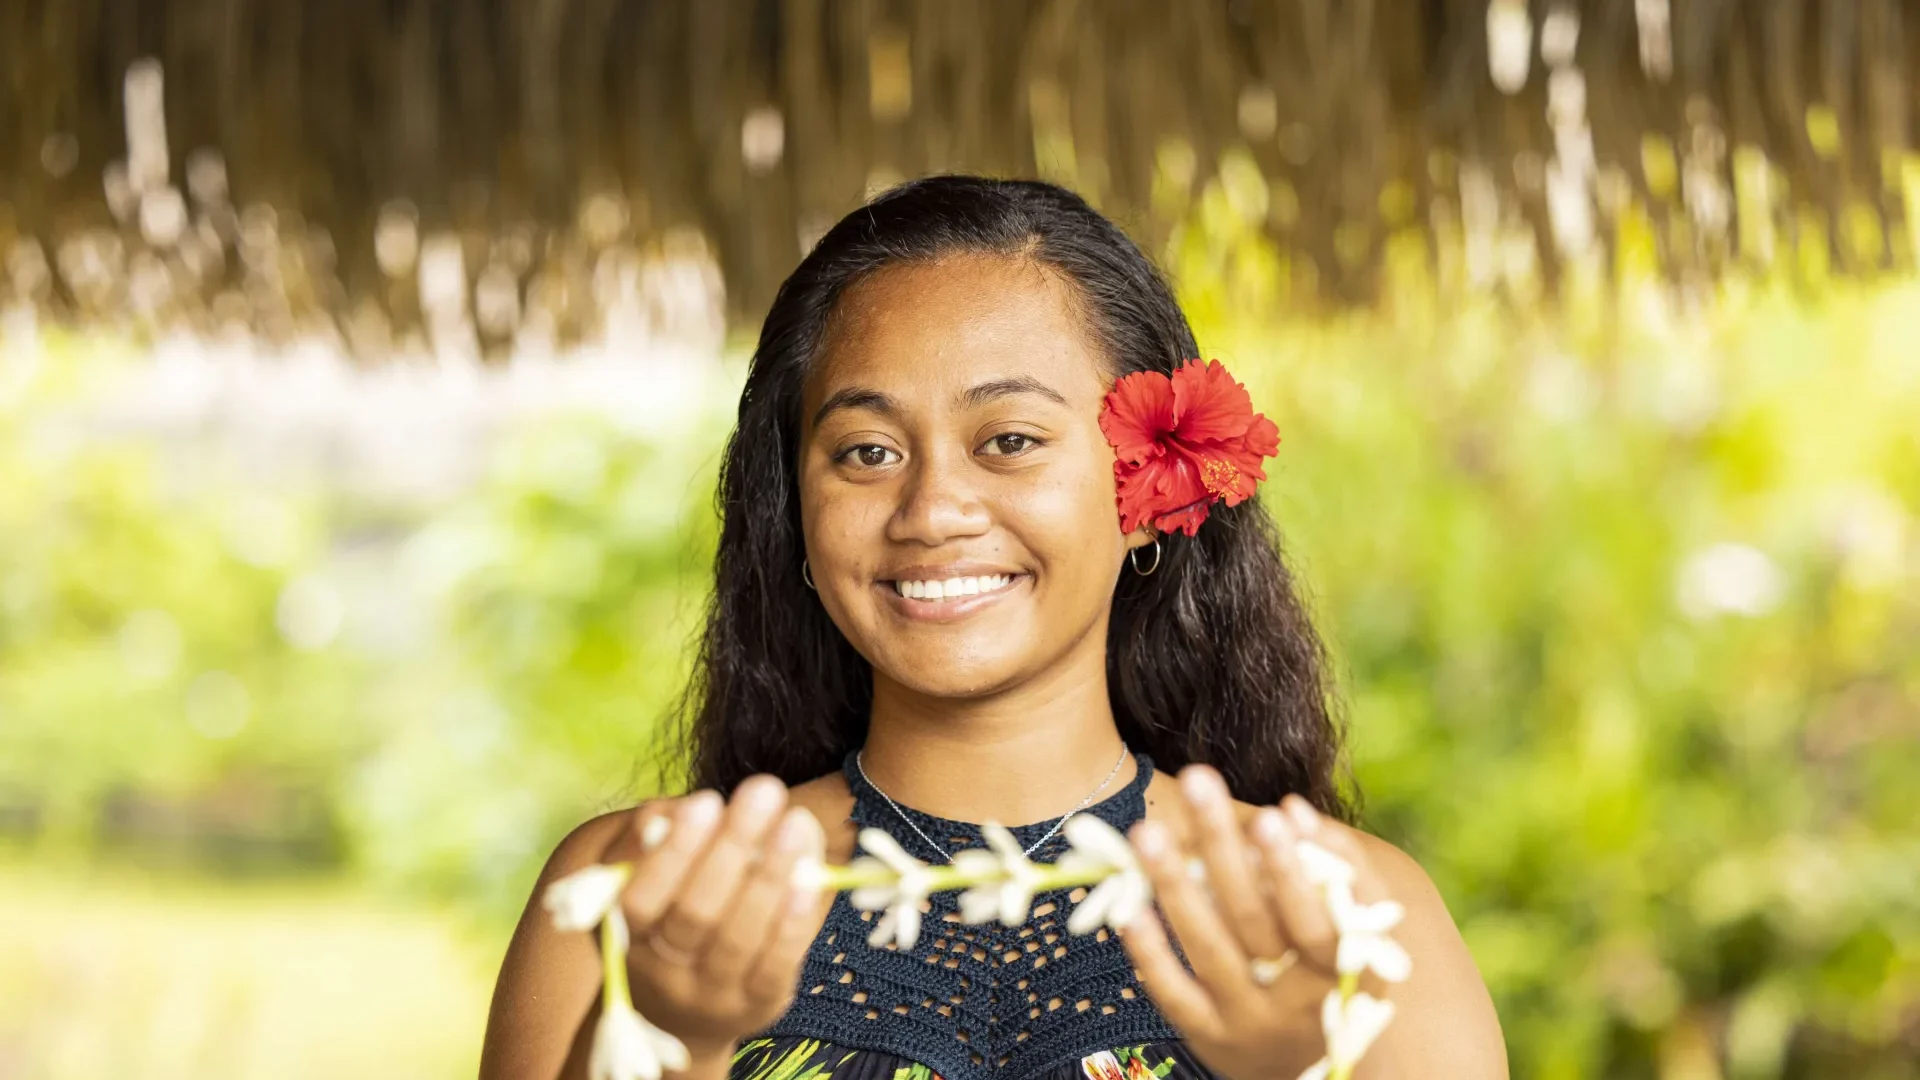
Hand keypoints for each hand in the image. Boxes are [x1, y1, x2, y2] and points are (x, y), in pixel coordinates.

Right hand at [606, 777, 828, 1064]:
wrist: (683, 1010)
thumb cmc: (666, 918)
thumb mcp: (641, 878)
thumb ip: (651, 839)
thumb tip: (672, 814)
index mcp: (625, 934)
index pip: (640, 898)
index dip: (673, 852)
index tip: (707, 800)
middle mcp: (663, 972)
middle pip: (695, 913)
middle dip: (731, 847)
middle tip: (764, 790)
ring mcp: (711, 993)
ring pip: (738, 936)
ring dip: (771, 875)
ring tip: (796, 821)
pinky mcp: (756, 1005)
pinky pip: (776, 964)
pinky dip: (793, 920)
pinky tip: (809, 878)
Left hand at [1120, 766, 1387, 1079]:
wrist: (1317, 1064)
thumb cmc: (1334, 970)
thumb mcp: (1359, 929)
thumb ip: (1337, 867)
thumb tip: (1292, 808)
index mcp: (1344, 969)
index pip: (1317, 918)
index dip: (1291, 869)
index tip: (1267, 814)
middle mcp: (1297, 1002)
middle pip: (1253, 921)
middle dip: (1222, 849)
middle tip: (1197, 783)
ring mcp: (1249, 1022)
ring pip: (1209, 950)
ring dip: (1175, 887)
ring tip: (1148, 831)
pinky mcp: (1209, 1038)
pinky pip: (1174, 992)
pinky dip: (1151, 948)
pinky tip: (1129, 904)